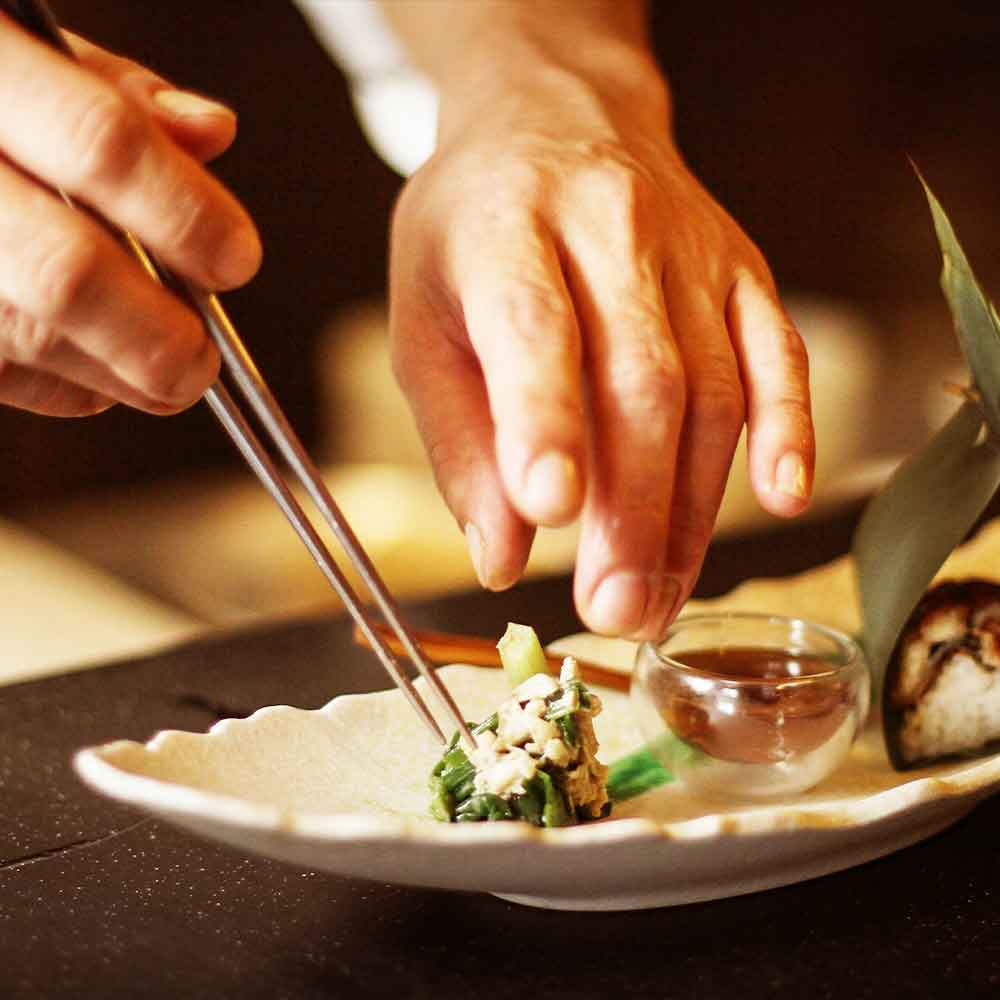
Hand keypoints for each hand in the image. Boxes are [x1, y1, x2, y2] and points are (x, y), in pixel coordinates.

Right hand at [0, 19, 260, 415]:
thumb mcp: (32, 54)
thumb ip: (119, 93)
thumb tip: (212, 131)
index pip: (102, 146)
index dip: (186, 215)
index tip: (237, 259)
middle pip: (67, 272)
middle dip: (160, 334)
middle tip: (203, 359)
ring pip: (35, 338)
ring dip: (125, 372)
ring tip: (167, 368)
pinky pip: (9, 375)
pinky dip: (72, 387)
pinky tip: (100, 363)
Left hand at [389, 48, 813, 638]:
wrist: (559, 121)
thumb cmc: (474, 237)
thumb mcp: (425, 323)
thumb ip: (460, 443)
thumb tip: (499, 559)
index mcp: (506, 231)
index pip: (534, 327)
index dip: (544, 419)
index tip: (548, 512)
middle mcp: (608, 229)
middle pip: (641, 378)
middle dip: (632, 508)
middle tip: (614, 607)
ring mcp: (691, 249)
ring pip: (714, 387)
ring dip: (692, 508)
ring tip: (659, 599)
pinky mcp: (745, 271)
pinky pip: (780, 352)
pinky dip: (788, 428)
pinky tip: (781, 498)